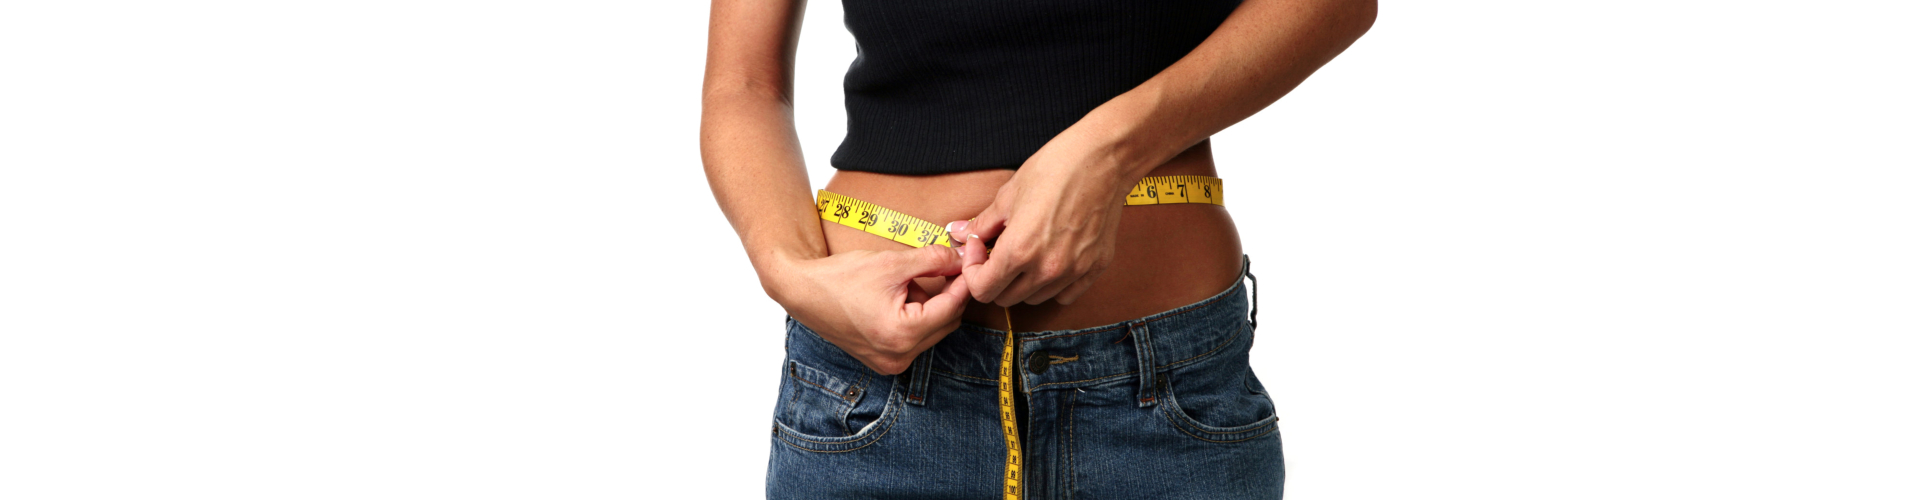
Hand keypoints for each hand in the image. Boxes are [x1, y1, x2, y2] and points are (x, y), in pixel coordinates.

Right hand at [766, 245, 971, 374]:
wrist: (803, 292)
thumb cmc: (840, 277)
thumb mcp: (892, 263)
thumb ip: (933, 260)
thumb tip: (961, 258)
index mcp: (902, 334)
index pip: (952, 307)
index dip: (964, 280)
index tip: (969, 260)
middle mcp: (898, 357)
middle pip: (947, 322)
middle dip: (948, 293)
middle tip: (943, 264)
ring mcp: (891, 363)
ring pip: (933, 330)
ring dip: (931, 306)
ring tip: (909, 282)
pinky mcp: (884, 361)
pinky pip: (916, 338)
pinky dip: (917, 317)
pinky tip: (900, 298)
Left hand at [947, 134, 1130, 306]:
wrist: (1104, 159)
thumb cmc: (1058, 168)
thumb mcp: (1010, 193)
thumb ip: (983, 223)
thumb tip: (961, 233)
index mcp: (1020, 250)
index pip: (982, 289)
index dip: (972, 271)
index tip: (979, 249)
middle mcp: (1046, 269)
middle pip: (1006, 298)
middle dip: (994, 278)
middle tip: (998, 250)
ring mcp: (1073, 272)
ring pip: (1034, 298)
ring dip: (1023, 282)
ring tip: (1027, 252)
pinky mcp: (1094, 268)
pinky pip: (1065, 295)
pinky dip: (1053, 285)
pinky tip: (1050, 259)